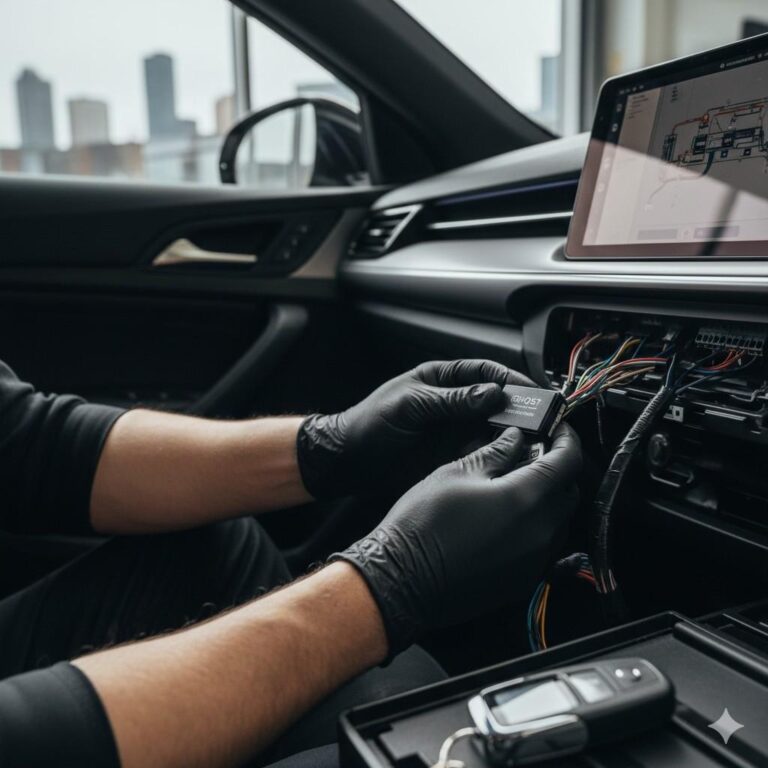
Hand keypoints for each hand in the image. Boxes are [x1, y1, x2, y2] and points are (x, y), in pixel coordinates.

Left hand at [296, 359, 532, 500]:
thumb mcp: (409, 406)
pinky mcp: (452, 455)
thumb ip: (450, 401)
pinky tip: (510, 460)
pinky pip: (482, 452)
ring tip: (532, 442)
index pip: (484, 372)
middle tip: (542, 420)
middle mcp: (453, 403)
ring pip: (493, 428)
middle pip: (496, 401)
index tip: (532, 391)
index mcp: (441, 380)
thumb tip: (492, 393)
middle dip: (519, 409)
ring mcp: (453, 430)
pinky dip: (498, 455)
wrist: (347, 461)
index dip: (510, 379)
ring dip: (512, 434)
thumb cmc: (368, 424)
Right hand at [333, 424, 581, 653]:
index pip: (568, 461)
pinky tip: (506, 518)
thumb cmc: (422, 525)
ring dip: (546, 499)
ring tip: (514, 486)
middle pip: (569, 492)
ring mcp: (534, 561)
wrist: (402, 580)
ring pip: (559, 521)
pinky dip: (536, 526)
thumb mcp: (455, 474)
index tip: (558, 429)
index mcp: (525, 499)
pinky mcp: (522, 581)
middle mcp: (540, 532)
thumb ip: (493, 453)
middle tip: (531, 454)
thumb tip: (515, 439)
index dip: (566, 439)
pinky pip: (544, 546)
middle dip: (557, 469)